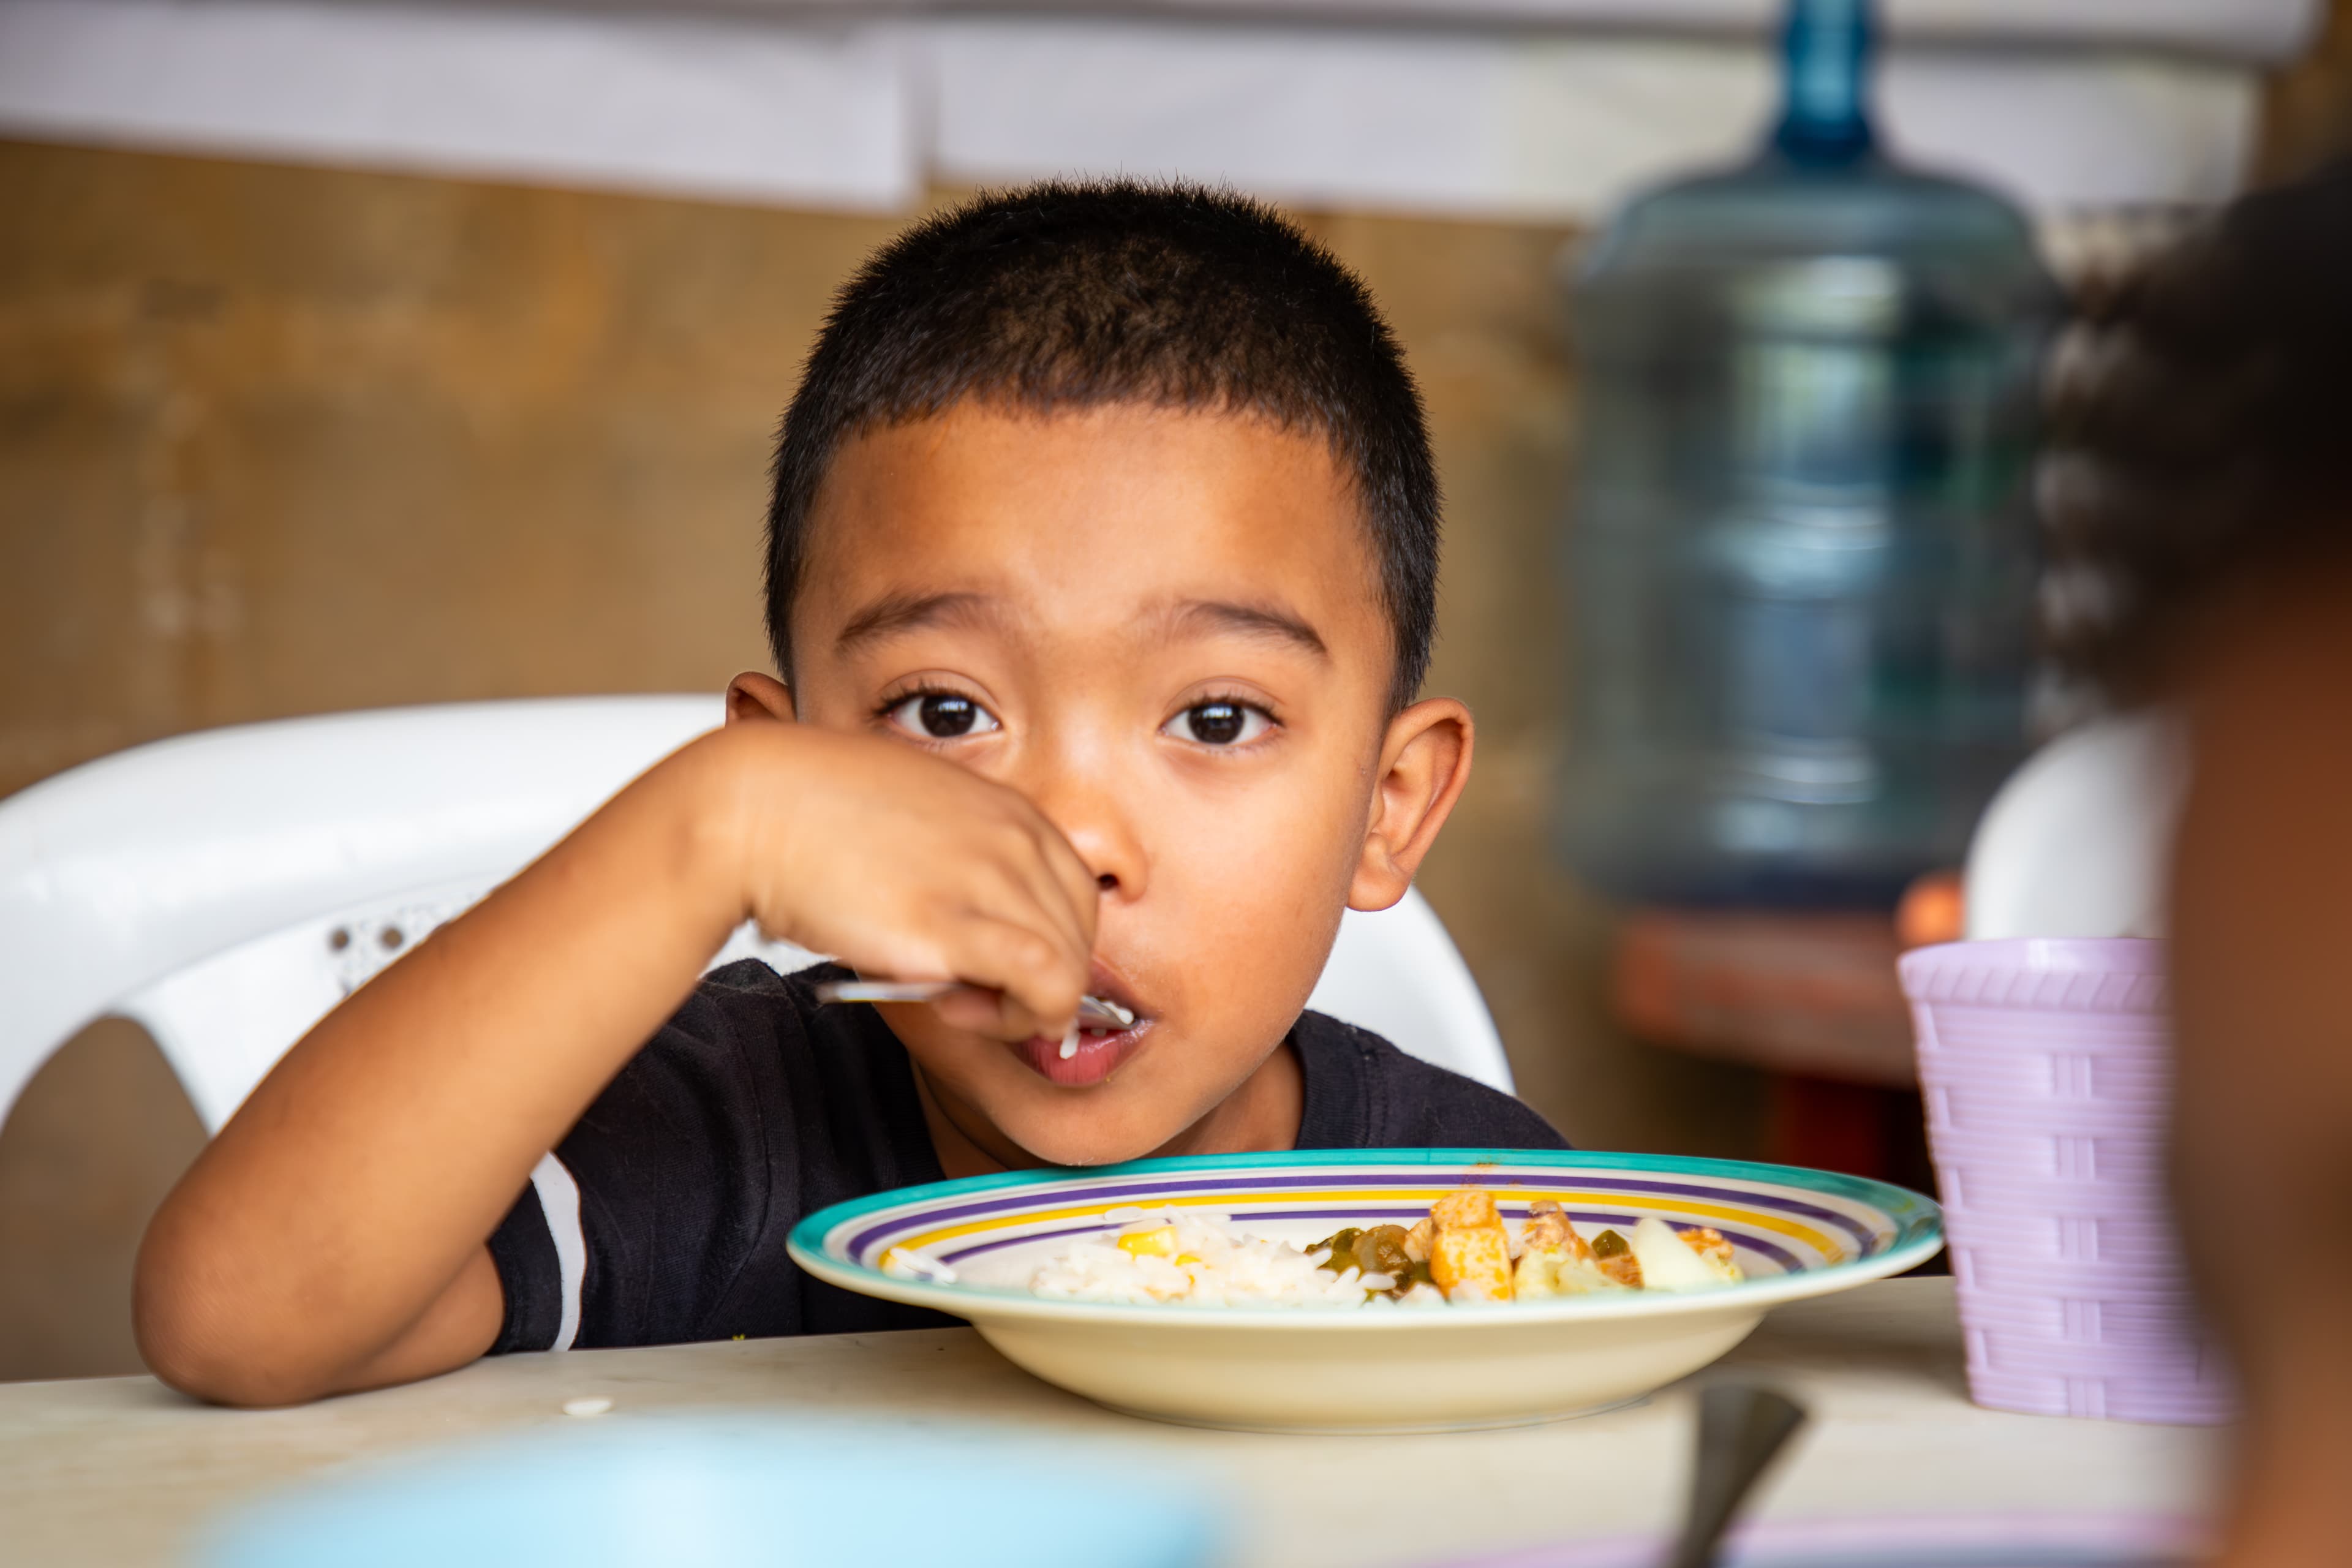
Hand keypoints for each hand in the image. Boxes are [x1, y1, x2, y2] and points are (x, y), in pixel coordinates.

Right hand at [717, 723, 1099, 1038]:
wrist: (753, 807)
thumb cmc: (810, 815)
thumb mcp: (911, 818)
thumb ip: (956, 859)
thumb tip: (971, 922)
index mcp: (1009, 808)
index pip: (1076, 893)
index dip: (1045, 942)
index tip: (995, 965)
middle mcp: (1016, 837)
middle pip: (1079, 934)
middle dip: (1035, 979)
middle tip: (969, 994)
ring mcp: (993, 877)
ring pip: (1071, 967)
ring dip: (1020, 1006)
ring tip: (955, 1004)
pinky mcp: (959, 924)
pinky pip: (1048, 985)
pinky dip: (1018, 1016)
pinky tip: (957, 1011)